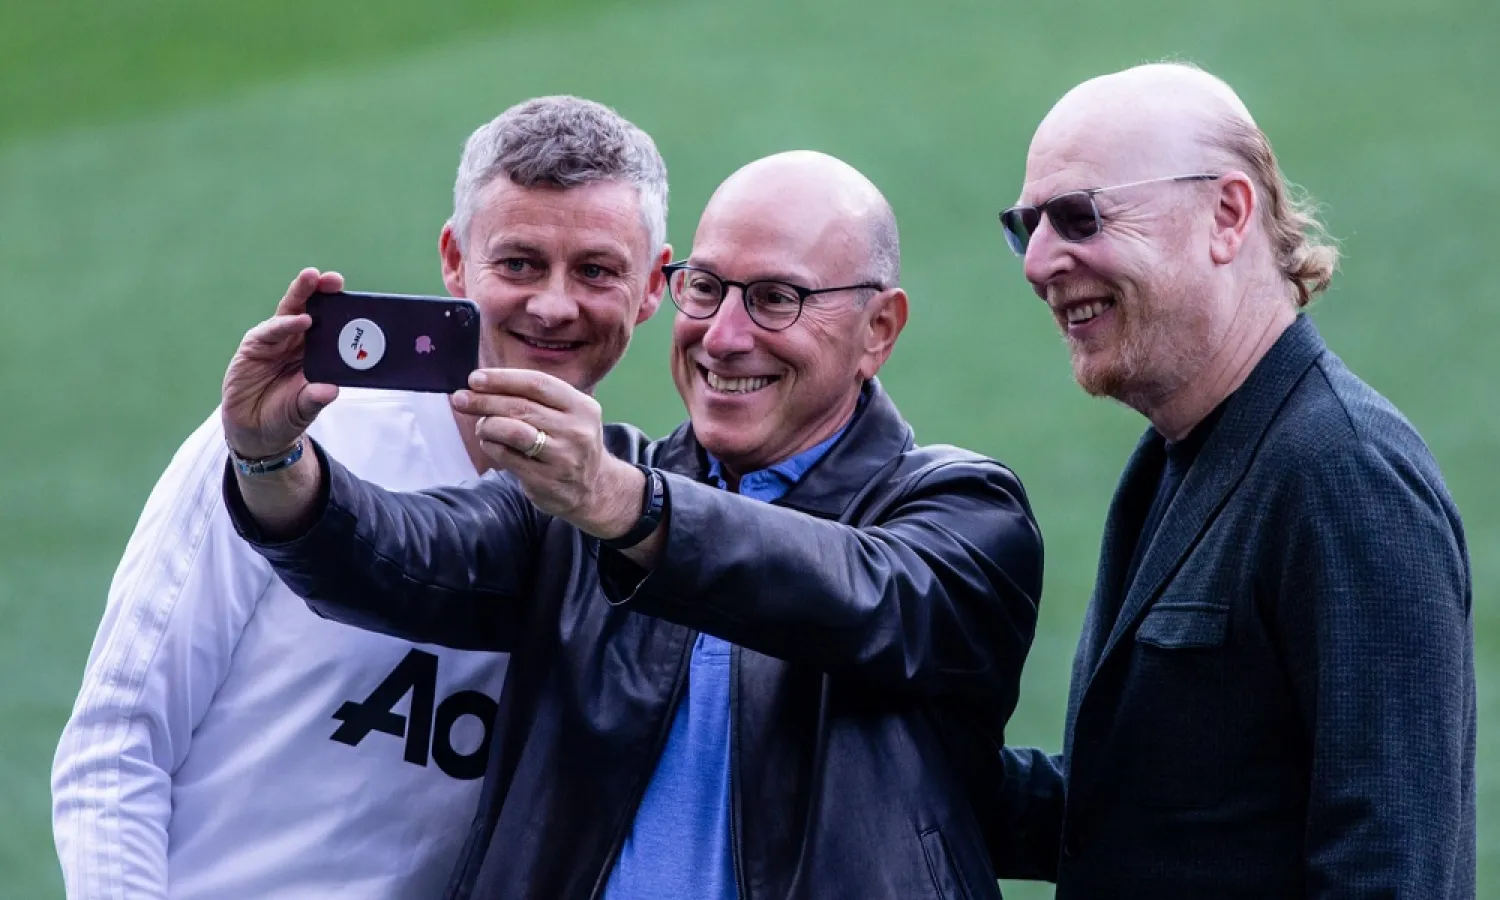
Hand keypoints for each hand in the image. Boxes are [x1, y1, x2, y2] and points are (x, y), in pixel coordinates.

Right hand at [222, 268, 342, 458]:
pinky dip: (284, 325)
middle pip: (309, 309)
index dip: (339, 308)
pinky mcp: (254, 347)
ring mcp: (274, 342)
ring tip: (313, 281)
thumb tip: (331, 390)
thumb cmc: (286, 415)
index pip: (329, 324)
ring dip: (301, 295)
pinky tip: (300, 320)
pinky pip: (269, 332)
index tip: (356, 297)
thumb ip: (315, 398)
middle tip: (331, 278)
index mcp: (316, 351)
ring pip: (289, 312)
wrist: (255, 432)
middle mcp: (296, 342)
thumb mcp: (305, 409)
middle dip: (319, 290)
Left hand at [452, 369, 642, 537]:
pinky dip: (492, 446)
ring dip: (487, 425)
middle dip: (484, 400)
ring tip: (480, 425)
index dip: (503, 379)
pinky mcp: (546, 480)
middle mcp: (576, 431)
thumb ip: (535, 399)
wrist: (594, 489)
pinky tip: (490, 443)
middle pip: (522, 407)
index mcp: (582, 407)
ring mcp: (563, 458)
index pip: (538, 384)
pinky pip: (507, 457)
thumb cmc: (569, 443)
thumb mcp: (568, 415)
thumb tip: (483, 384)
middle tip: (460, 399)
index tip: (475, 378)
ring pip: (513, 431)